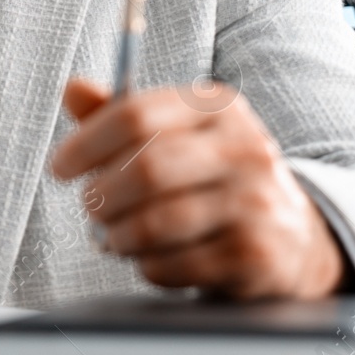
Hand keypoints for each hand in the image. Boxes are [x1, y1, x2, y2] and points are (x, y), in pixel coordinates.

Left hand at [49, 79, 345, 300]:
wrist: (294, 236)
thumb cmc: (215, 180)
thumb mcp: (176, 137)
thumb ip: (122, 116)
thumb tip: (72, 89)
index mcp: (218, 107)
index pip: (137, 115)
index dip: (87, 143)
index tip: (60, 167)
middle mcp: (244, 147)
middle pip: (147, 168)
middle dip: (102, 195)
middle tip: (90, 208)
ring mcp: (256, 201)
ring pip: (157, 222)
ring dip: (119, 235)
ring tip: (113, 237)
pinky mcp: (257, 254)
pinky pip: (174, 264)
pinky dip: (148, 266)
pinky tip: (150, 258)